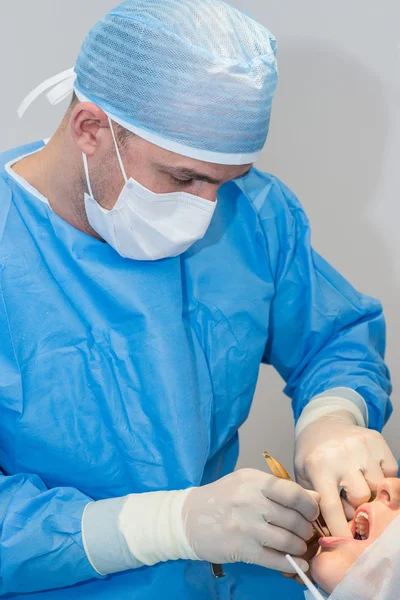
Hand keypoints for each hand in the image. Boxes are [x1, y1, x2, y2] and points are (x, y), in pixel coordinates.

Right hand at [182, 468, 319, 572]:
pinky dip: (291, 564)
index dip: (309, 505)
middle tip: (306, 533)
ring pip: (288, 540)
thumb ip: (281, 490)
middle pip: (294, 519)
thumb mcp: (248, 484)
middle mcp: (250, 501)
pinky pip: (274, 559)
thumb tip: (315, 498)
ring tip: (298, 546)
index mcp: (253, 481)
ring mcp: (245, 526)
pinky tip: (297, 565)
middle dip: (306, 529)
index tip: (312, 513)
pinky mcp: (241, 548)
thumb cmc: (222, 498)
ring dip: (299, 547)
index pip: (292, 492)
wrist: (188, 518)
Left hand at [294, 411, 397, 536]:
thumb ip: (313, 502)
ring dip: (370, 491)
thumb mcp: (303, 477)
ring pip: (378, 486)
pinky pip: (391, 472)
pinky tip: (367, 473)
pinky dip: (383, 478)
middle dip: (355, 505)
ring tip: (355, 484)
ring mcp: (361, 446)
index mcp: (319, 466)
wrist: (322, 423)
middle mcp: (341, 454)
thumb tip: (328, 534)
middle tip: (346, 500)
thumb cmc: (312, 455)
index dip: (341, 530)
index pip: (333, 507)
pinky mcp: (377, 440)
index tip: (346, 544)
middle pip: (361, 498)